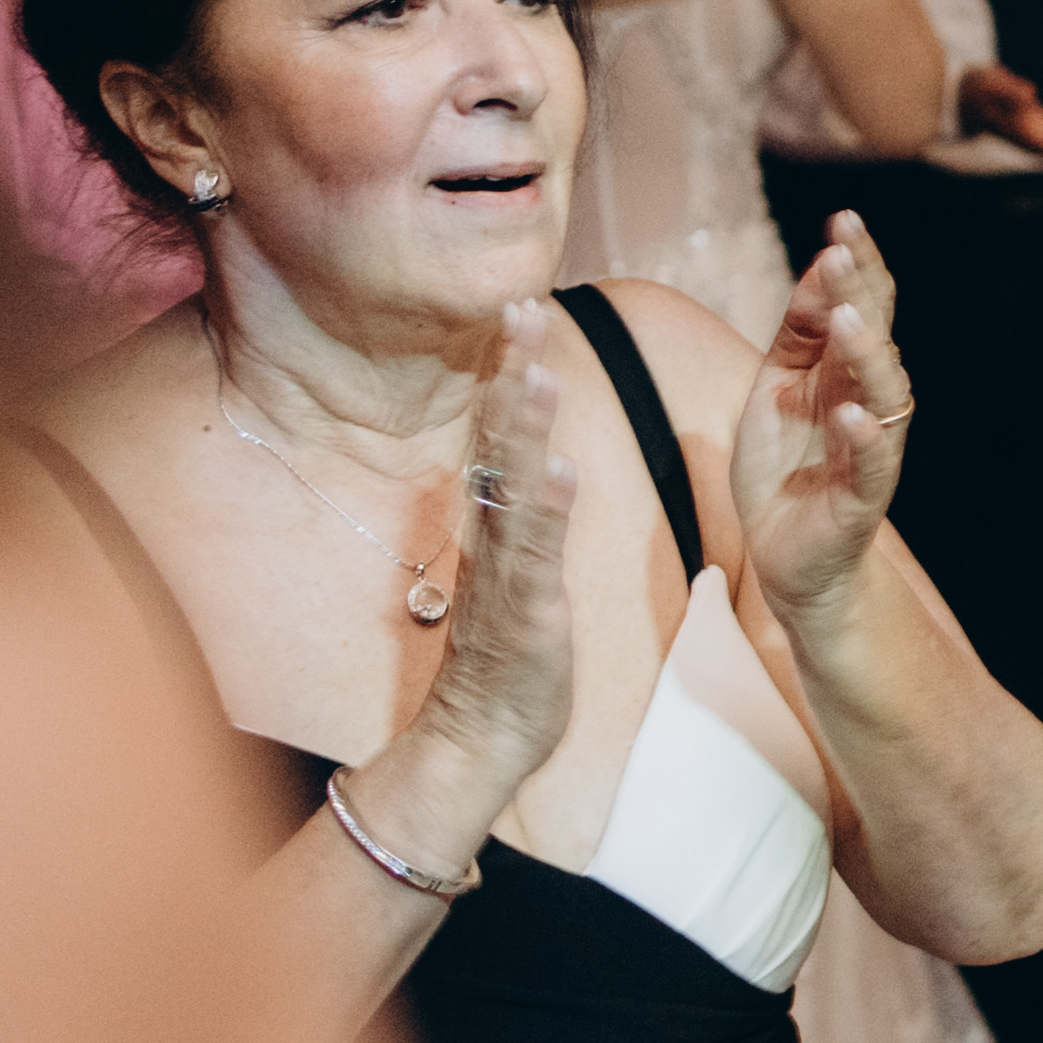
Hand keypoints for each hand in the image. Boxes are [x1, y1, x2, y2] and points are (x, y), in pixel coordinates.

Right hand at [375, 299, 582, 840]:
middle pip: (501, 441)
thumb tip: (544, 461)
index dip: (513, 371)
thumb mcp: (524, 575)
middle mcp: (495, 538)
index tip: (524, 305)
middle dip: (512, 371)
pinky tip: (562, 473)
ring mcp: (507, 574)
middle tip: (521, 301)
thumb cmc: (511, 660)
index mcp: (499, 525)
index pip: (505, 433)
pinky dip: (546, 515)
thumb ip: (527, 518)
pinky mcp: (527, 616)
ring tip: (535, 368)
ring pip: (513, 487)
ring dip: (524, 427)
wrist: (481, 740)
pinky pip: (535, 558)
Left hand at [736, 217, 916, 624]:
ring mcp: (871, 449)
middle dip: (862, 291)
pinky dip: (864, 439)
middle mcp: (867, 401)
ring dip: (866, 356)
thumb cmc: (783, 470)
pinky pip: (873, 464)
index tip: (845, 218)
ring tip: (847, 320)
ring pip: (884, 394)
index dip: (856, 265)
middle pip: (874, 337)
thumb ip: (798, 335)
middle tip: (844, 248)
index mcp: (843, 371)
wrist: (788, 557)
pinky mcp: (863, 498)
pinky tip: (852, 416)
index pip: (862, 305)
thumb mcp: (774, 389)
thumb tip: (818, 266)